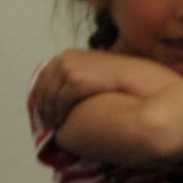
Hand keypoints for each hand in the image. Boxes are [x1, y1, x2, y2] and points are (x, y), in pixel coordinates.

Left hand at [31, 49, 175, 131]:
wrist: (141, 79)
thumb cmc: (129, 78)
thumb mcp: (102, 73)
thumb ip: (87, 78)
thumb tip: (81, 92)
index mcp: (70, 55)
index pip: (46, 74)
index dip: (43, 92)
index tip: (45, 108)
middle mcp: (65, 59)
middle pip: (43, 84)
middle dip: (42, 104)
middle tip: (45, 121)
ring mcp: (69, 68)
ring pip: (49, 94)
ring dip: (49, 112)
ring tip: (53, 126)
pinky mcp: (76, 80)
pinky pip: (59, 101)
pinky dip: (58, 113)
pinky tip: (62, 124)